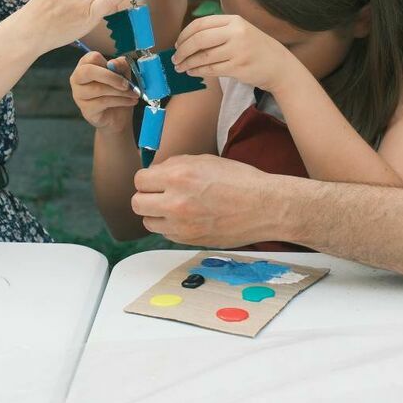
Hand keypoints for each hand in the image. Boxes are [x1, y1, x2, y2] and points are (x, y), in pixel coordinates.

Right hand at [69, 52, 139, 131]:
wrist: (118, 115)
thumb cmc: (118, 90)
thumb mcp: (123, 74)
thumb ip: (120, 65)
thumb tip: (113, 63)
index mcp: (85, 65)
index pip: (92, 57)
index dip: (108, 63)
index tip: (121, 70)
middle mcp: (77, 79)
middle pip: (88, 71)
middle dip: (111, 77)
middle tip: (127, 84)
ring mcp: (79, 95)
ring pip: (98, 89)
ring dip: (120, 92)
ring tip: (133, 94)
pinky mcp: (86, 109)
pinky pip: (103, 102)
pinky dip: (121, 101)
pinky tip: (130, 101)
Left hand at [131, 154, 282, 246]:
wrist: (265, 207)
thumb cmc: (241, 181)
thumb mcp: (206, 161)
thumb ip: (176, 166)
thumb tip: (157, 171)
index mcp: (179, 177)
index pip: (140, 180)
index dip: (148, 179)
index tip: (155, 180)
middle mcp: (176, 202)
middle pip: (137, 203)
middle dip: (147, 196)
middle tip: (160, 193)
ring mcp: (182, 225)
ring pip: (148, 222)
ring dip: (157, 213)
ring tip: (175, 207)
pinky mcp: (190, 240)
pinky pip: (166, 234)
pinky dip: (171, 226)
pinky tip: (188, 217)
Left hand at [172, 15, 294, 90]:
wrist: (279, 65)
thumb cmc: (255, 48)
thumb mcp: (240, 31)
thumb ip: (218, 31)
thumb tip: (187, 40)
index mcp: (234, 20)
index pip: (200, 24)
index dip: (184, 34)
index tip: (177, 44)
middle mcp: (236, 32)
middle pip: (199, 39)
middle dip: (182, 50)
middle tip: (175, 58)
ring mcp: (238, 50)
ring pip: (203, 56)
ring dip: (187, 63)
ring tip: (180, 67)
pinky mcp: (238, 67)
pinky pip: (211, 69)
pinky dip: (198, 71)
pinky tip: (192, 72)